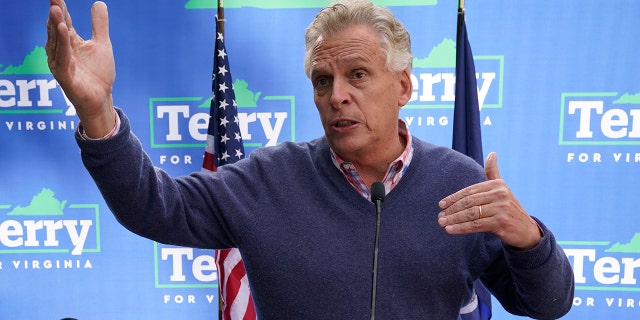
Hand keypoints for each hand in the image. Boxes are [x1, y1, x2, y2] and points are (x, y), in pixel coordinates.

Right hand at [46, 0, 114, 137]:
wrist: (101, 98)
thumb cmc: (98, 74)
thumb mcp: (102, 44)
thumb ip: (99, 25)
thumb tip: (98, 3)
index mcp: (70, 42)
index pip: (64, 21)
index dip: (61, 8)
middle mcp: (62, 51)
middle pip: (57, 29)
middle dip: (55, 13)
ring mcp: (60, 63)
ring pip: (57, 41)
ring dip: (56, 25)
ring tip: (55, 9)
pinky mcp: (63, 75)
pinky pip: (61, 57)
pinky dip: (62, 43)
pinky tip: (63, 29)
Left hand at [437, 152, 541, 249]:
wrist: (527, 230)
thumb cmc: (509, 208)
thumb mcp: (502, 189)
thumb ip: (493, 173)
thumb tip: (492, 153)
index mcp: (498, 185)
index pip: (470, 191)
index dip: (454, 198)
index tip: (441, 204)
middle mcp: (501, 194)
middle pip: (469, 202)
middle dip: (452, 209)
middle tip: (439, 216)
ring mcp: (502, 208)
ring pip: (471, 214)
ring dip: (454, 219)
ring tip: (442, 223)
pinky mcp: (501, 222)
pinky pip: (476, 225)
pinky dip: (461, 228)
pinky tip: (450, 230)